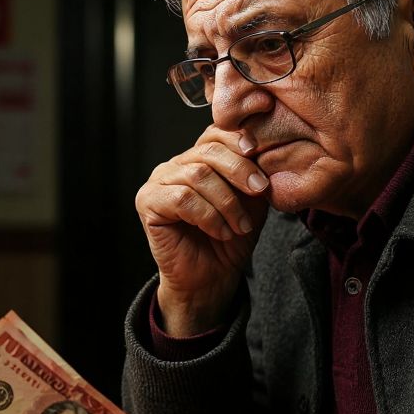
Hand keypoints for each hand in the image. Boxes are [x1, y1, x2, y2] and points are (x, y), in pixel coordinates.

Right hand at [135, 126, 270, 334]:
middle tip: (260, 191)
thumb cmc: (229, 240)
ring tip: (240, 225)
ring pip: (197, 175)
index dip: (238, 139)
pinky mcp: (147, 203)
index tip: (260, 152)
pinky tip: (220, 232)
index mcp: (197, 159)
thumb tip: (266, 149)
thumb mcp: (251, 201)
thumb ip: (254, 174)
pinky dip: (208, 216)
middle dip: (239, 169)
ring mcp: (157, 182)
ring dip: (227, 202)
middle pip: (208, 151)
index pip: (215, 134)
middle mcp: (174, 165)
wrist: (210, 279)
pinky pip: (182, 199)